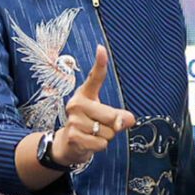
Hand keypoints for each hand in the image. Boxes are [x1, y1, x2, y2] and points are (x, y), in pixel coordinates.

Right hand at [50, 46, 134, 168]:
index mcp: (85, 95)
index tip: (101, 48)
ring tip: (92, 135)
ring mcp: (73, 120)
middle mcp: (76, 104)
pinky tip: (88, 143)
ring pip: (108, 132)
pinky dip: (100, 146)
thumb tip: (128, 120)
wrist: (67, 146)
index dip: (100, 63)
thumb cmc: (89, 127)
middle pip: (112, 116)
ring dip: (106, 138)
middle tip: (101, 127)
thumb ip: (119, 116)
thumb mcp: (105, 118)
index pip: (95, 78)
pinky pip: (101, 143)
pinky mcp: (73, 136)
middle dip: (114, 126)